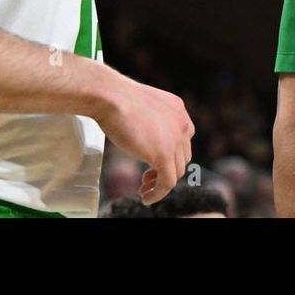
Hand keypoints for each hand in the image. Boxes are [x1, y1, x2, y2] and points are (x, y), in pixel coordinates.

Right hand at [96, 76, 194, 204]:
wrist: (111, 97)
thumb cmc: (117, 98)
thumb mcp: (143, 107)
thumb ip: (151, 121)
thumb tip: (146, 138)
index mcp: (178, 110)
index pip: (182, 139)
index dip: (171, 154)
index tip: (154, 162)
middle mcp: (182, 124)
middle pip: (182, 156)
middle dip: (166, 169)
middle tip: (147, 178)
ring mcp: (175, 140)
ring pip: (177, 171)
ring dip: (161, 182)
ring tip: (145, 189)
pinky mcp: (164, 155)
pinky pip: (167, 183)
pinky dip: (158, 193)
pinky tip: (147, 197)